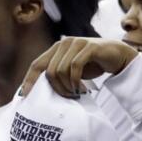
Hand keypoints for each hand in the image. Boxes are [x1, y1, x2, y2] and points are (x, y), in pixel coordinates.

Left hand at [21, 37, 137, 98]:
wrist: (117, 55)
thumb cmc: (92, 64)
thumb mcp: (72, 71)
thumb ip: (59, 75)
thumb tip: (40, 91)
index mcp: (55, 49)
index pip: (36, 64)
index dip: (29, 80)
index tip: (24, 95)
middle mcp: (62, 44)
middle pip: (49, 71)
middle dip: (57, 88)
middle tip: (68, 97)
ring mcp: (75, 43)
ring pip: (60, 70)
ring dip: (67, 86)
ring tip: (76, 93)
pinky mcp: (88, 47)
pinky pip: (75, 66)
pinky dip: (76, 80)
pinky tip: (82, 89)